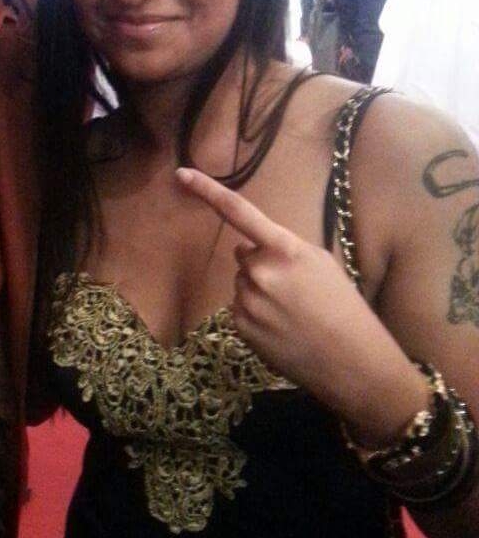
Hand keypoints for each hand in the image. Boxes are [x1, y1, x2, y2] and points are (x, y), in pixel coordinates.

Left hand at [175, 167, 427, 444]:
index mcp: (284, 249)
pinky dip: (256, 316)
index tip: (182, 174)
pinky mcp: (240, 326)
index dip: (207, 190)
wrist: (354, 363)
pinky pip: (239, 309)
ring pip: (242, 283)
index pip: (238, 211)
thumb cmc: (343, 307)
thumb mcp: (321, 262)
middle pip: (244, 255)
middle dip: (262, 265)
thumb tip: (248, 247)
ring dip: (259, 292)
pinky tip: (282, 329)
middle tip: (296, 290)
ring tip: (294, 313)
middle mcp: (260, 271)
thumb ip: (282, 247)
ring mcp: (247, 300)